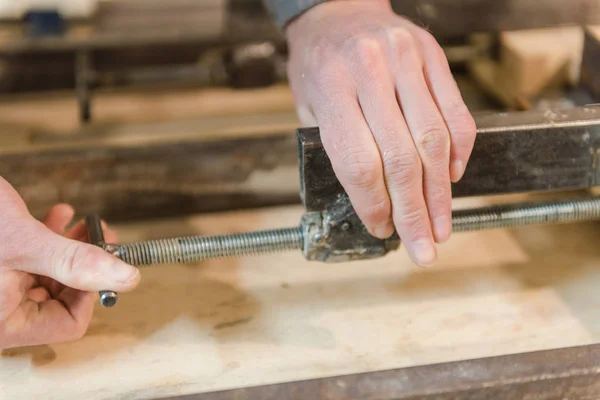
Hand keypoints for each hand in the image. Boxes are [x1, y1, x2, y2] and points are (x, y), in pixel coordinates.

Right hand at [0, 178, 139, 348]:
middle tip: (98, 235)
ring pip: (48, 276)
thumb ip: (74, 262)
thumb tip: (126, 277)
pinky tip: (56, 215)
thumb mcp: (24, 243)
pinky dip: (47, 240)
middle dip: (82, 263)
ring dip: (67, 247)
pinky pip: (30, 261)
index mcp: (3, 322)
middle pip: (61, 298)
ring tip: (78, 222)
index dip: (92, 292)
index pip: (68, 324)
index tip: (104, 260)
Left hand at [286, 0, 475, 265]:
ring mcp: (407, 60)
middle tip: (424, 248)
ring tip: (441, 226)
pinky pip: (456, 113)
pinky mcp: (433, 56)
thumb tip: (372, 205)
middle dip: (414, 212)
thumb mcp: (308, 105)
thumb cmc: (318, 65)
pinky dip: (459, 152)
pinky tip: (452, 180)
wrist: (337, 11)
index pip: (359, 163)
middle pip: (401, 159)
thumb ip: (336, 148)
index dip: (373, 205)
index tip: (381, 230)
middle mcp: (371, 71)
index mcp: (332, 88)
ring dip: (440, 193)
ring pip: (434, 140)